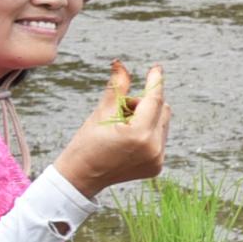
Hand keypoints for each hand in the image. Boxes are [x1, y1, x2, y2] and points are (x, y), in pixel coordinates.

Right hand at [55, 63, 167, 197]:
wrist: (80, 177)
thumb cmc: (86, 143)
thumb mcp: (101, 113)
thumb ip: (116, 88)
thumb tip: (120, 63)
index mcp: (139, 135)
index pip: (154, 100)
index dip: (155, 82)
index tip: (156, 68)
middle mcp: (154, 149)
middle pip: (162, 110)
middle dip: (143, 104)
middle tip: (120, 110)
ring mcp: (157, 159)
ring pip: (163, 123)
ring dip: (146, 117)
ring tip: (121, 127)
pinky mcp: (157, 166)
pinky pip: (160, 138)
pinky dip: (148, 132)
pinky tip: (127, 140)